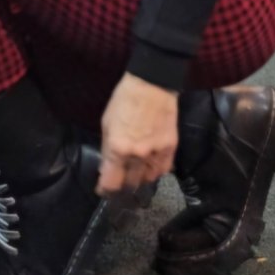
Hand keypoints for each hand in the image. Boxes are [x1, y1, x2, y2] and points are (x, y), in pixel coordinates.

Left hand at [98, 73, 178, 195]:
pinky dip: (155, 172)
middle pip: (130, 183)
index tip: (103, 190)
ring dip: (140, 180)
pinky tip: (150, 168)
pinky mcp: (171, 149)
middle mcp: (137, 156)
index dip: (105, 189)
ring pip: (148, 180)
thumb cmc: (124, 100)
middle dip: (122, 186)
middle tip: (119, 183)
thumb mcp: (106, 123)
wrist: (153, 84)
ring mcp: (156, 153)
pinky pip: (163, 170)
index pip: (111, 182)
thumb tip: (106, 166)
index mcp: (117, 148)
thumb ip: (107, 148)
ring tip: (135, 176)